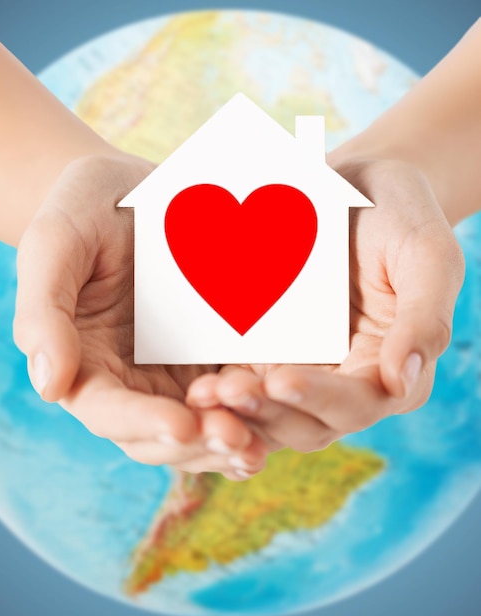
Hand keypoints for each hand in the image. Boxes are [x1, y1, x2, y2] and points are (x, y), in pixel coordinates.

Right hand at [13, 153, 267, 479]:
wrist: (137, 188)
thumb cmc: (87, 209)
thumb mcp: (57, 242)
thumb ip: (45, 312)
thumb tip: (49, 386)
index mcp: (87, 363)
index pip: (108, 410)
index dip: (142, 422)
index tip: (180, 425)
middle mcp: (132, 380)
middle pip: (159, 435)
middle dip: (197, 443)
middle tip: (237, 439)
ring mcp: (177, 372)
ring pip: (201, 427)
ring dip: (230, 442)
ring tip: (259, 445)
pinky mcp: (215, 356)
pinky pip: (236, 396)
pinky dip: (256, 414)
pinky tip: (283, 415)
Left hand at [187, 158, 464, 454]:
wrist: (354, 185)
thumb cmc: (400, 214)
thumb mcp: (427, 255)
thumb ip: (424, 319)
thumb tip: (401, 382)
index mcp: (391, 370)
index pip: (358, 404)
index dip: (320, 399)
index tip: (280, 380)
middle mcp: (345, 382)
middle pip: (306, 422)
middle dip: (267, 413)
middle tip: (226, 392)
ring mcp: (303, 370)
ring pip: (269, 413)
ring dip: (236, 413)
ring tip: (202, 394)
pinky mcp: (269, 354)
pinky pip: (244, 383)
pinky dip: (223, 392)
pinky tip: (195, 384)